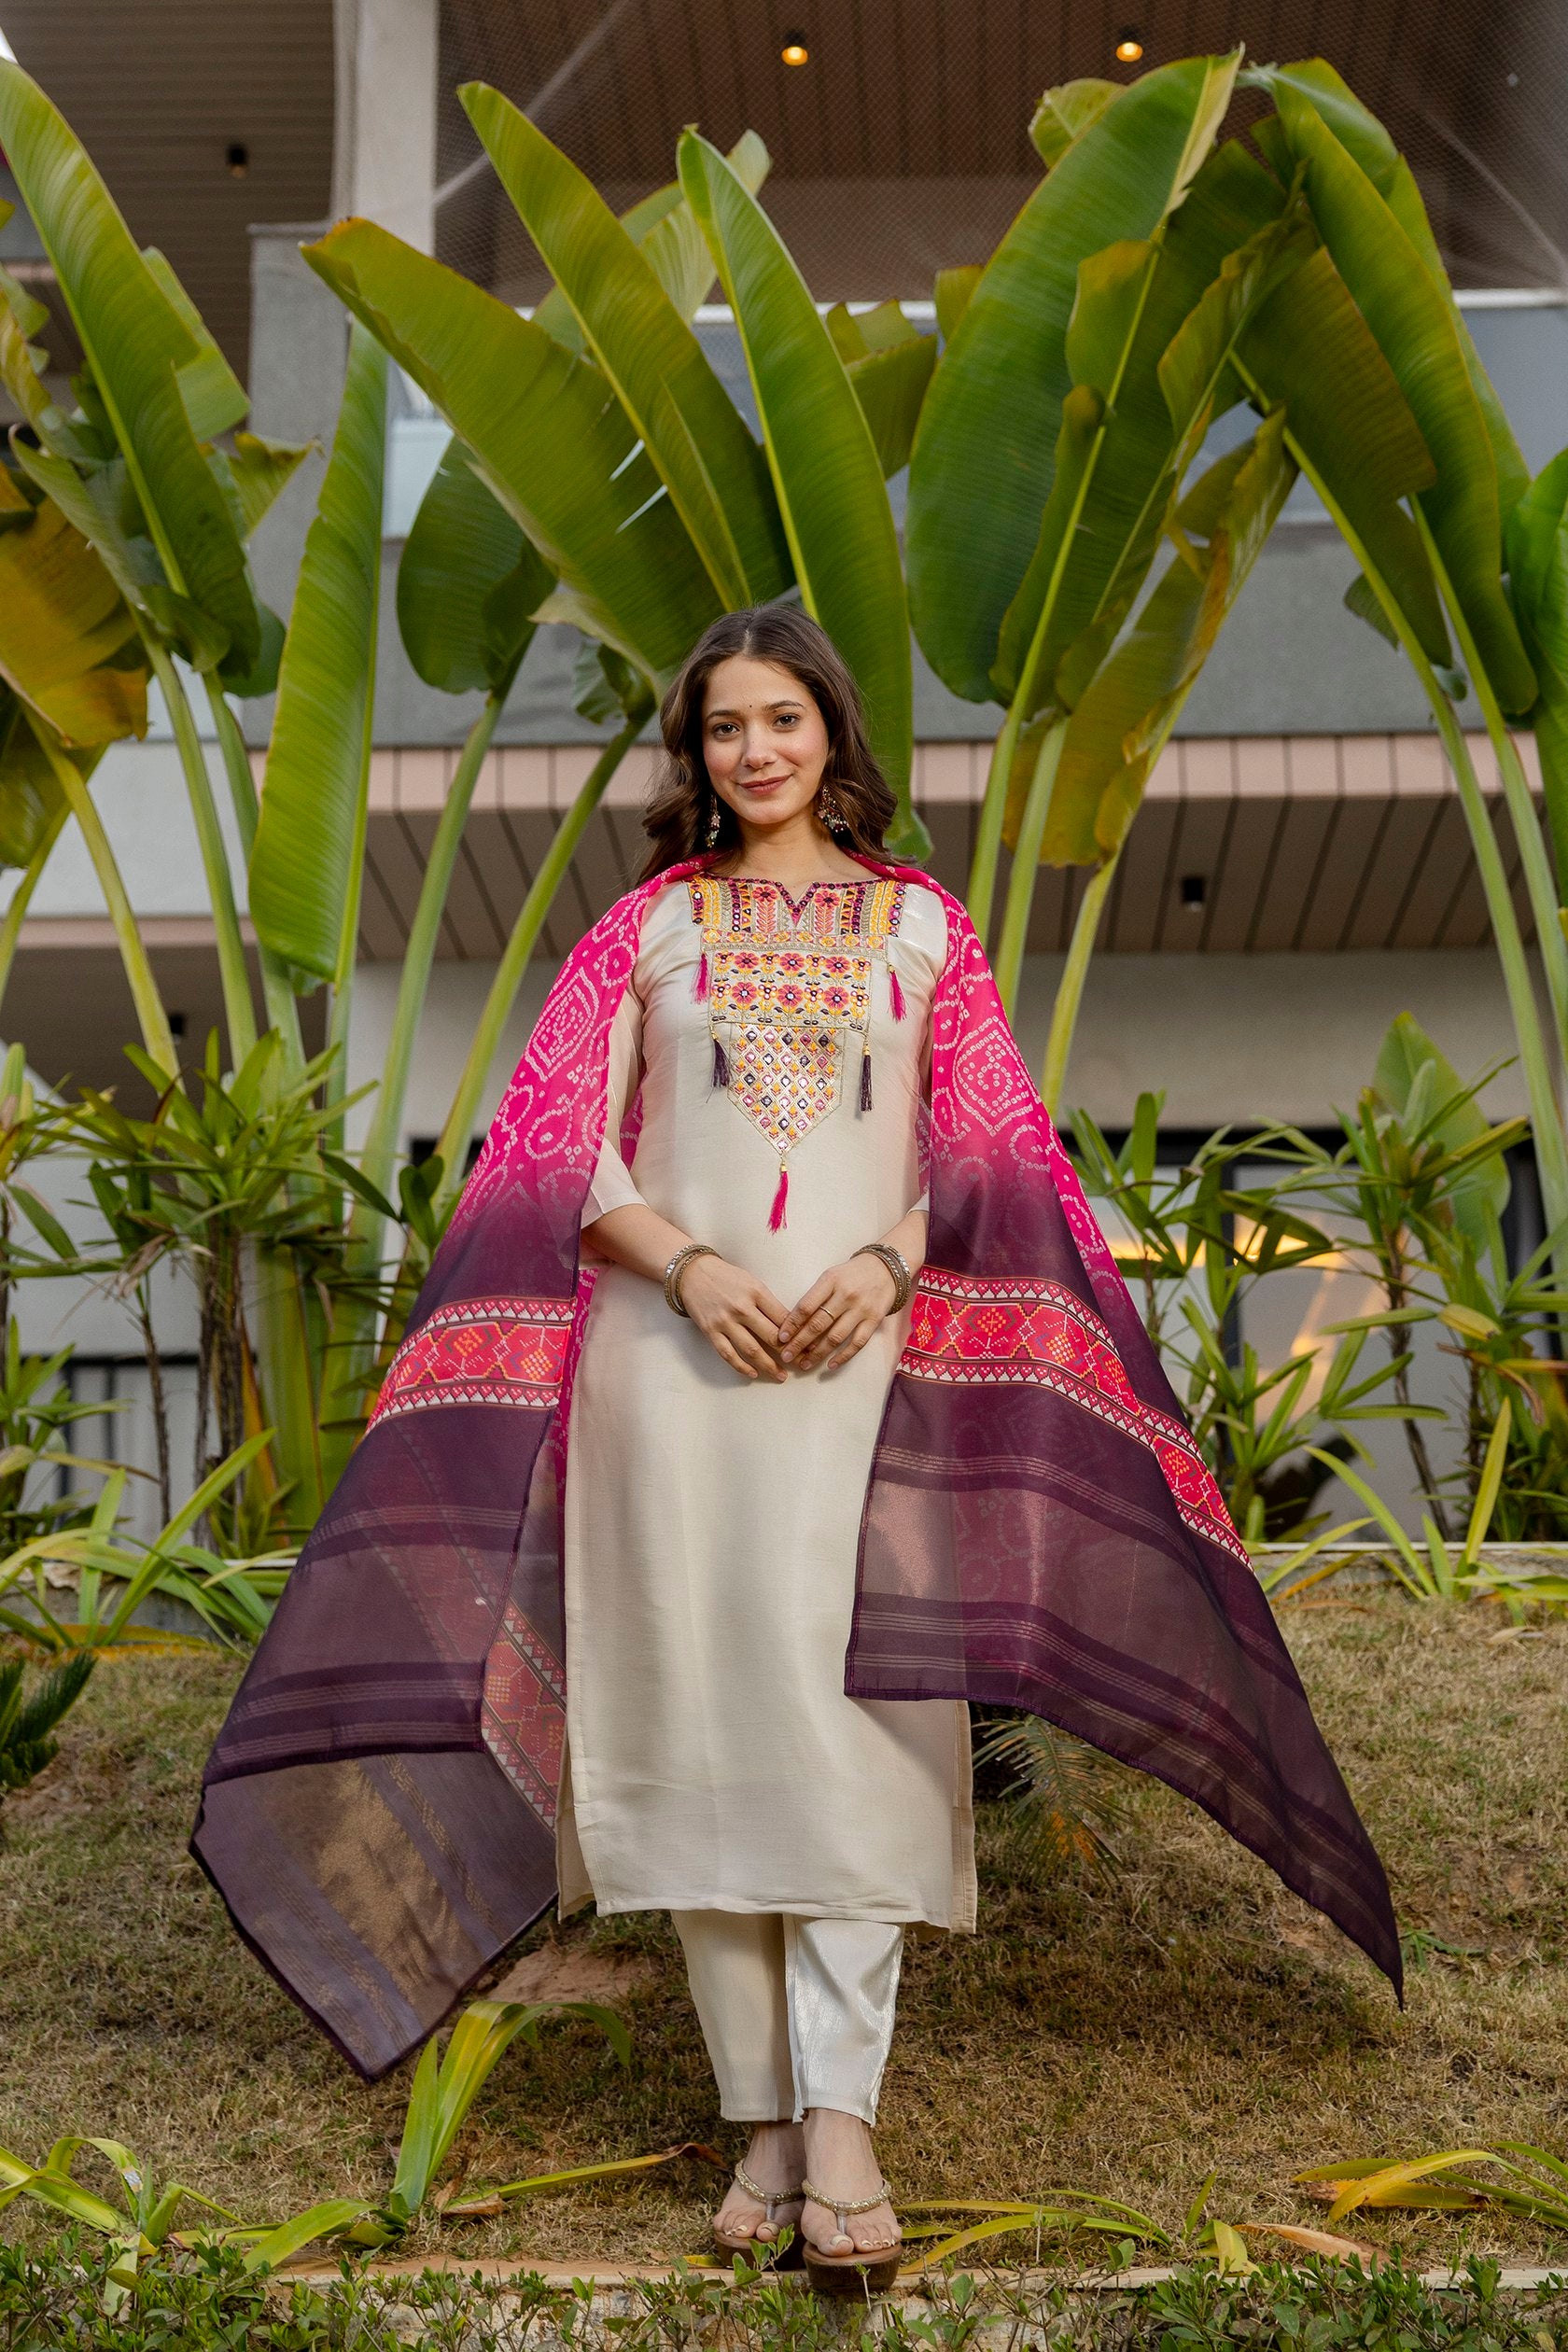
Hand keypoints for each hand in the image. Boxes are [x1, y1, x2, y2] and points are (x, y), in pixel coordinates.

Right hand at [679, 1254, 790, 1381]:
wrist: (693, 1273)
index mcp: (756, 1292)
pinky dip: (741, 1366)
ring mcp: (725, 1321)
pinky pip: (728, 1354)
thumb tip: (789, 1325)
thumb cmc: (726, 1277)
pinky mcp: (710, 1331)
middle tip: (800, 1364)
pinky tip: (753, 1374)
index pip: (783, 1318)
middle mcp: (742, 1308)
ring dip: (768, 1366)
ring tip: (781, 1376)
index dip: (798, 1334)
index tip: (807, 1345)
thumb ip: (768, 1302)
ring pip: (751, 1350)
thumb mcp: (752, 1282)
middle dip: (789, 1353)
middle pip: (771, 1336)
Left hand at [777, 1255, 898, 1372]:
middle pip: (818, 1324)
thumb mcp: (830, 1277)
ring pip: (835, 1337)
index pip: (806, 1306)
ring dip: (817, 1354)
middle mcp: (845, 1295)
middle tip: (786, 1355)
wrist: (886, 1268)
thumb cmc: (852, 1274)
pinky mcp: (874, 1320)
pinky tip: (830, 1365)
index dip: (792, 1324)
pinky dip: (843, 1356)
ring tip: (804, 1364)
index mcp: (830, 1281)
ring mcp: (861, 1308)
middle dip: (799, 1342)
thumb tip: (796, 1324)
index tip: (781, 1337)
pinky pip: (857, 1343)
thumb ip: (815, 1296)